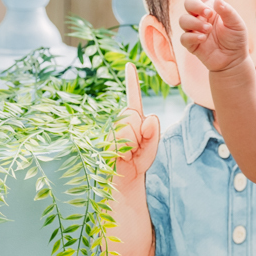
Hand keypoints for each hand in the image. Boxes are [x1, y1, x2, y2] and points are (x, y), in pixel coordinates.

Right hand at [114, 63, 159, 192]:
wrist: (122, 189)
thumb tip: (150, 118)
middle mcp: (116, 126)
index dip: (131, 83)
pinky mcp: (104, 146)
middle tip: (136, 150)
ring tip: (129, 155)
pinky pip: (121, 138)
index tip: (130, 65)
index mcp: (129, 125)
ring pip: (128, 125)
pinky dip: (127, 147)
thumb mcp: (150, 152)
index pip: (133, 101)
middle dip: (140, 131)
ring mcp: (108, 135)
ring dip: (134, 141)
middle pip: (133, 114)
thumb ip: (152, 135)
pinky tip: (124, 156)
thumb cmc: (135, 168)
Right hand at [178, 0, 248, 72]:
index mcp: (211, 8)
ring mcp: (194, 29)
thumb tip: (217, 0)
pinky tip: (203, 38)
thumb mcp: (237, 23)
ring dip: (194, 23)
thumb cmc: (236, 39)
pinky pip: (184, 37)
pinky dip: (192, 36)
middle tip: (208, 14)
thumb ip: (227, 11)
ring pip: (183, 20)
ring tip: (207, 29)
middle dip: (195, 6)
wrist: (233, 60)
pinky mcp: (191, 43)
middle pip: (188, 3)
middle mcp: (201, 17)